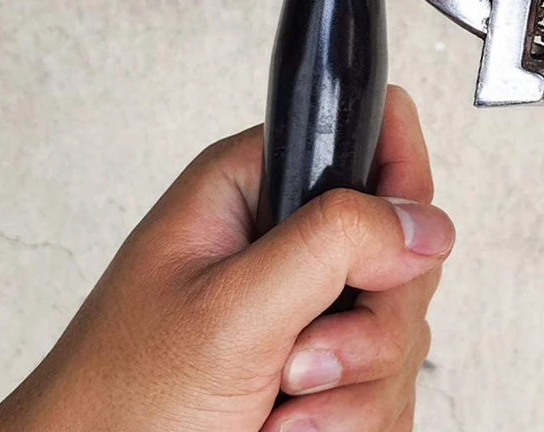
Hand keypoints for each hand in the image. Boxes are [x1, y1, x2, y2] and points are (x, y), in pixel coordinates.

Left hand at [0, 87, 453, 431]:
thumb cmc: (120, 401)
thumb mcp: (230, 310)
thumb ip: (332, 245)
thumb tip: (423, 222)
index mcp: (258, 187)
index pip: (368, 139)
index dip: (399, 188)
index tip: (393, 252)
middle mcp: (288, 238)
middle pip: (400, 247)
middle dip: (369, 319)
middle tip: (305, 354)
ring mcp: (309, 304)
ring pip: (400, 325)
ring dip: (354, 381)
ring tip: (282, 399)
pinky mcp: (324, 363)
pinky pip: (387, 381)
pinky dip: (353, 415)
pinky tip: (291, 425)